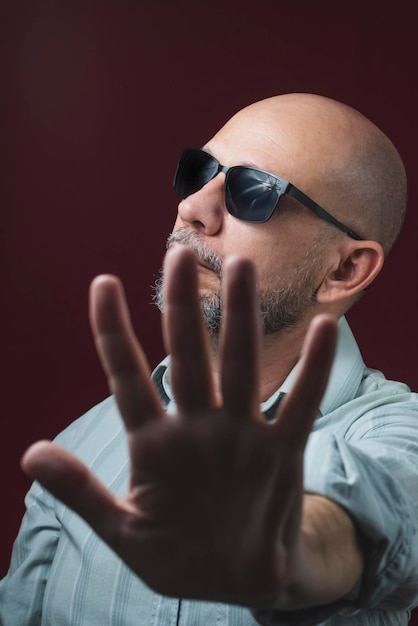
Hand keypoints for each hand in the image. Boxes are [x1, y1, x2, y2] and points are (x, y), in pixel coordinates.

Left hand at [22, 246, 337, 606]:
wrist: (237, 581)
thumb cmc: (178, 552)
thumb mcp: (124, 529)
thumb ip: (81, 493)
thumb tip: (30, 453)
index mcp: (154, 444)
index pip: (127, 378)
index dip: (113, 333)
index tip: (103, 283)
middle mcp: (197, 428)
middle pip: (187, 357)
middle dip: (181, 309)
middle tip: (177, 256)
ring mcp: (241, 436)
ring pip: (240, 367)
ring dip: (241, 319)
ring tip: (241, 267)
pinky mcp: (282, 453)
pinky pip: (300, 405)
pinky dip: (313, 370)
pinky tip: (325, 328)